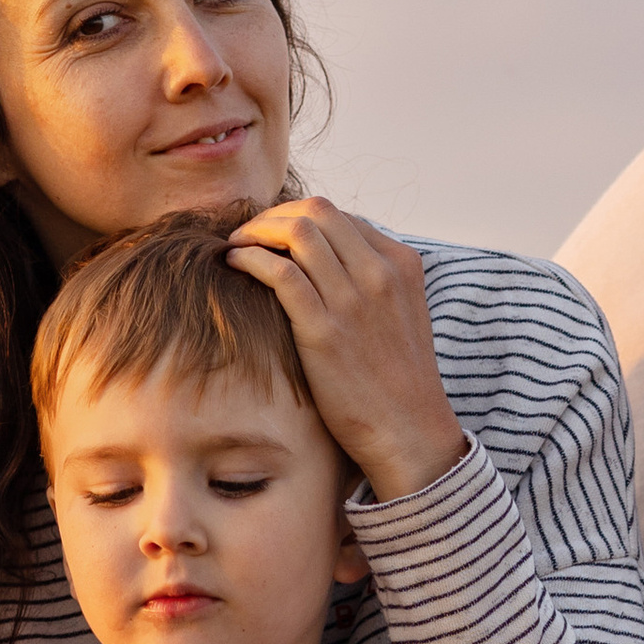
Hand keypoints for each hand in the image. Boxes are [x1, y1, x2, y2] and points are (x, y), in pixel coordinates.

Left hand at [224, 197, 465, 502]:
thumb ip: (373, 281)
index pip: (341, 216)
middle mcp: (380, 272)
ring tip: (235, 247)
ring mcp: (354, 299)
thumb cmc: (396, 381)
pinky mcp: (325, 330)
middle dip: (273, 216)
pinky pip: (280, 272)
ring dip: (256, 232)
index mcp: (401, 263)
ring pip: (297, 233)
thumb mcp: (400, 315)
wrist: (408, 431)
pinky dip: (250, 258)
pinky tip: (235, 265)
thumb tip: (328, 262)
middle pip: (317, 212)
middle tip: (248, 235)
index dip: (299, 218)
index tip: (274, 234)